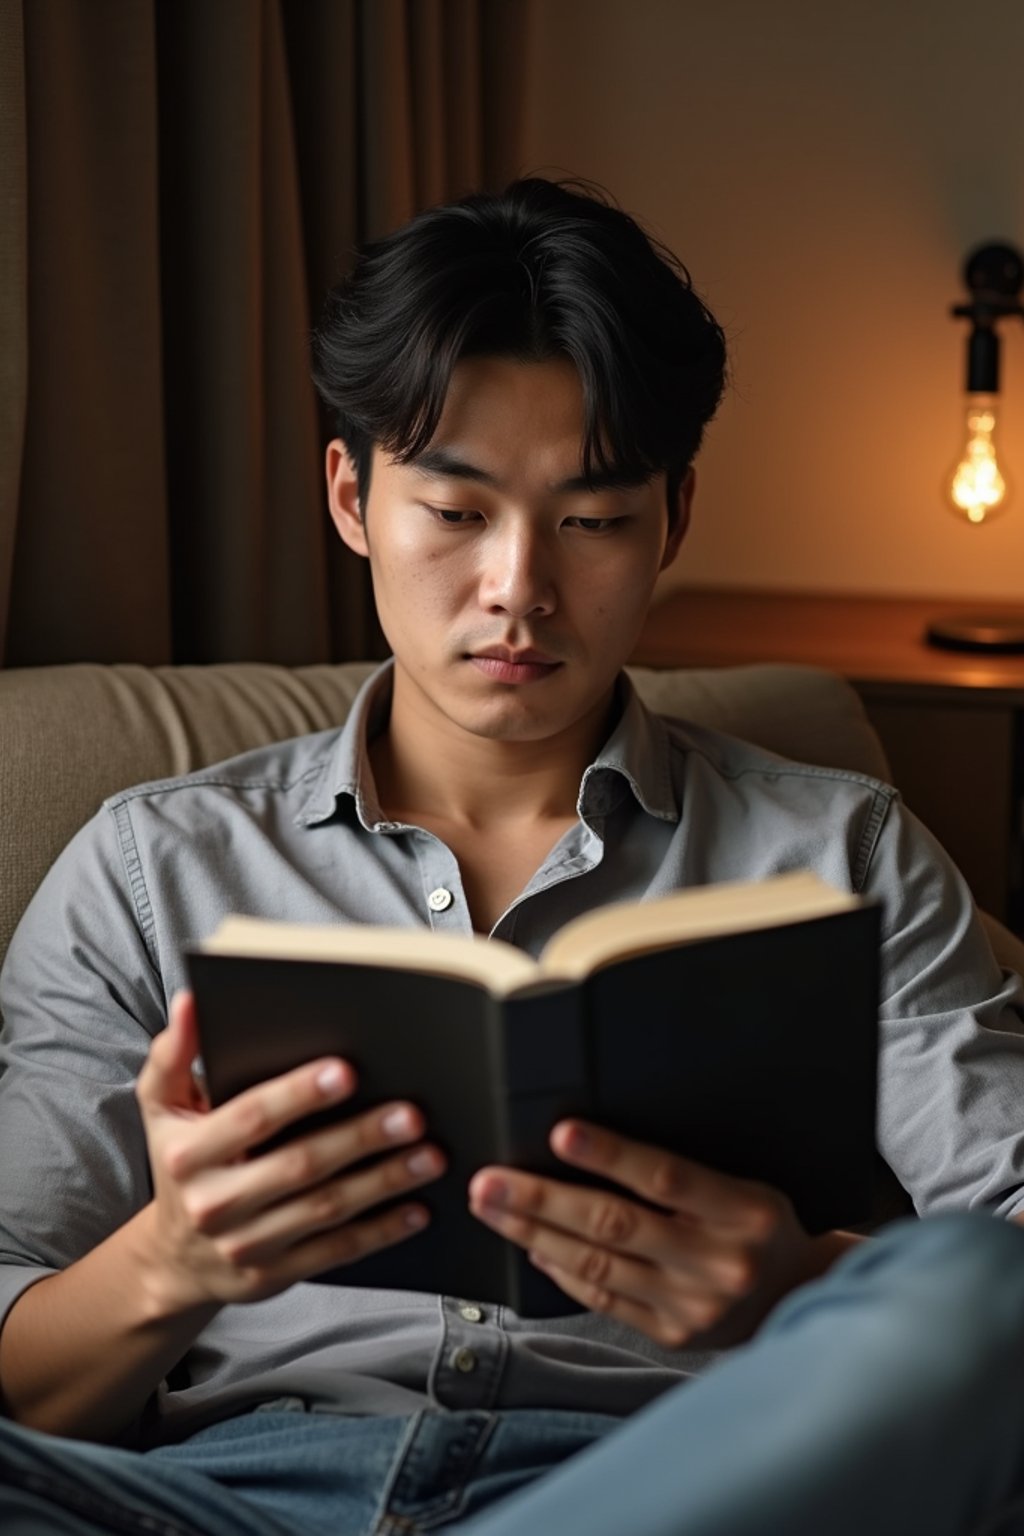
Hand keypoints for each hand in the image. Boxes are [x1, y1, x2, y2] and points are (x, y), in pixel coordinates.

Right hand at [135, 992, 445, 1313]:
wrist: (170, 1260)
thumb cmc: (179, 1165)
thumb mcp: (161, 1109)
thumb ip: (173, 1055)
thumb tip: (191, 1002)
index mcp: (189, 1155)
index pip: (251, 1118)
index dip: (299, 1094)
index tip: (347, 1071)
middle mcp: (215, 1203)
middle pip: (299, 1165)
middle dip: (359, 1138)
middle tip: (410, 1114)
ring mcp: (246, 1245)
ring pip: (325, 1209)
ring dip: (383, 1182)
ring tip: (429, 1155)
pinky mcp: (275, 1274)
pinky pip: (335, 1252)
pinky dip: (380, 1231)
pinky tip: (416, 1209)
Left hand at [468, 1120, 837, 1346]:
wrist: (796, 1291)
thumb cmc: (756, 1221)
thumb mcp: (740, 1181)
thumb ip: (680, 1172)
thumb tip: (588, 1143)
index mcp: (744, 1209)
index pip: (665, 1177)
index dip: (610, 1154)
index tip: (561, 1134)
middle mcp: (720, 1261)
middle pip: (616, 1224)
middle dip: (542, 1200)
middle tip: (490, 1181)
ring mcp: (695, 1305)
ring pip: (598, 1265)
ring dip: (535, 1235)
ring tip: (494, 1209)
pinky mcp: (674, 1335)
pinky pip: (604, 1300)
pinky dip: (563, 1272)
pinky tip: (534, 1248)